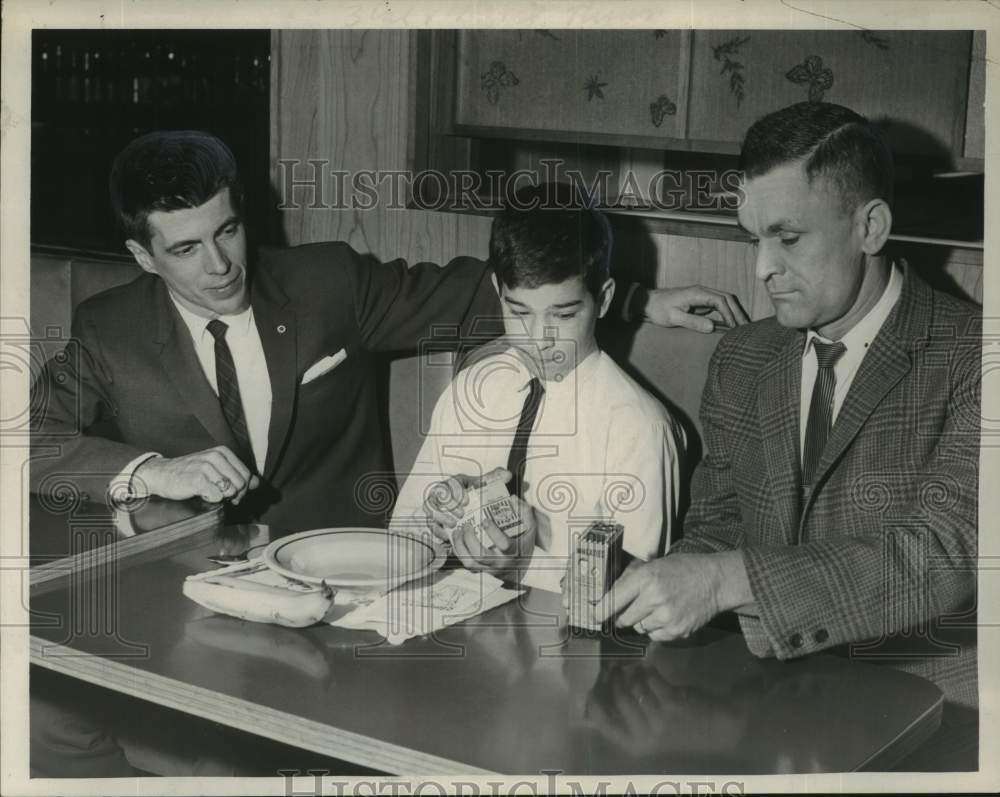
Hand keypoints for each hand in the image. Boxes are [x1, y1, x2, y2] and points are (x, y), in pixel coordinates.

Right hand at [134, 446, 259, 503]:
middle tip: (222, 496)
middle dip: (235, 495)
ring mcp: (206, 467)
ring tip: (209, 492)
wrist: (162, 474)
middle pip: (241, 484)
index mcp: (223, 452)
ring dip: (222, 497)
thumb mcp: (215, 469)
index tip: (233, 494)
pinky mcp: (197, 480)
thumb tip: (256, 483)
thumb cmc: (190, 473)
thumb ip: (237, 474)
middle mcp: (215, 457)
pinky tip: (201, 494)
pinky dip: (211, 499)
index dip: (243, 489)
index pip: (246, 474)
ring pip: (230, 491)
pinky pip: (216, 496)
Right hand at [422, 467, 509, 541]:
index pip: (450, 483)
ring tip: (453, 524)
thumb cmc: (477, 496)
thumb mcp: (487, 486)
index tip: (466, 501)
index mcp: (455, 482)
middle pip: (437, 495)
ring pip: (430, 508)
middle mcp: (443, 492)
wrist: (474, 508)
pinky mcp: (435, 519)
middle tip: (461, 514)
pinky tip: (446, 535)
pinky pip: (430, 523)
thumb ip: (496, 478)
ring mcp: (437, 506)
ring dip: (440, 517)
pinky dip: (437, 529)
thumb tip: (506, 475)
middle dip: (448, 505)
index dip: (456, 491)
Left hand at [451, 495, 536, 579]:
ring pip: (470, 562)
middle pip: (481, 555)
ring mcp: (490, 568)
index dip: (493, 532)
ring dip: (461, 546)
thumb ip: (524, 512)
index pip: (504, 544)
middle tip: (466, 526)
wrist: (523, 566)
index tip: (484, 520)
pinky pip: (467, 564)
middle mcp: (501, 562)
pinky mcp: (482, 571)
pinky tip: (457, 540)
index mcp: (514, 551)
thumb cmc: (524, 543)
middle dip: (470, 539)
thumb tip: (513, 499)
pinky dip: (459, 552)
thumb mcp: (530, 527)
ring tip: (458, 532)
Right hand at [582, 662, 745, 754]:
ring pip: (633, 686)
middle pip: (616, 697)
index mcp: (633, 744)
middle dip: (612, 677)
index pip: (600, 721)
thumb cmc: (679, 731)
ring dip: (630, 670)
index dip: (593, 699)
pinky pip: (650, 679)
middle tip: (613, 665)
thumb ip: (625, 719)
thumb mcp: (648, 733)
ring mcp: (658, 719)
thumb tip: (596, 696)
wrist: (718, 729)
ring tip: (630, 665)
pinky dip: (646, 669)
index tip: (594, 683)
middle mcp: (643, 735)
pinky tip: (646, 665)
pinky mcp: (672, 703)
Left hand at [592, 554, 724, 640]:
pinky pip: (654, 636)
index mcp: (645, 578)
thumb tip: (608, 594)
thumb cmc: (682, 569)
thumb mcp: (654, 565)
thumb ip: (631, 578)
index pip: (614, 599)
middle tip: (633, 607)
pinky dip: (656, 629)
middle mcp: (654, 598)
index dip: (600, 610)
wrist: (714, 581)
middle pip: (624, 619)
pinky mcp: (676, 631)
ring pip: (639, 628)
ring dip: (642, 621)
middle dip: (624, 616)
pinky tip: (667, 615)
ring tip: (657, 608)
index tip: (593, 617)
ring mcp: (666, 617)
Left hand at [641, 285, 748, 332]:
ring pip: (725, 300)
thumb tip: (712, 327)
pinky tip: (732, 323)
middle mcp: (702, 291)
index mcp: (697, 293)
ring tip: (743, 326)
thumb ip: (693, 322)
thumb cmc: (659, 309)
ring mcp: (702, 295)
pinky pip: (719, 304)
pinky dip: (728, 312)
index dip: (729, 314)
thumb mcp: (674, 317)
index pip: (720, 301)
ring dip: (735, 311)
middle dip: (738, 312)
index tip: (734, 327)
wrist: (648, 302)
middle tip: (747, 327)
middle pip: (727, 298)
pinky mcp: (701, 300)